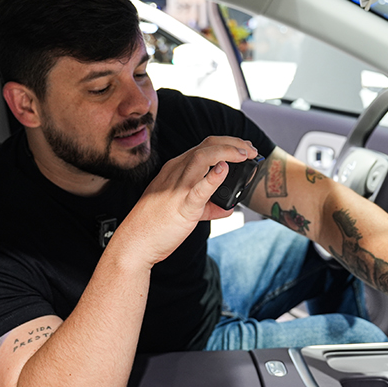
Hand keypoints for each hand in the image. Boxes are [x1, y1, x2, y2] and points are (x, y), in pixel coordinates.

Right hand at [112, 136, 256, 267]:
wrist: (135, 243)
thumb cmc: (156, 226)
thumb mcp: (183, 209)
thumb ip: (207, 206)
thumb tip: (228, 208)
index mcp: (175, 169)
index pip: (204, 147)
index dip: (228, 144)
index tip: (245, 149)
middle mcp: (176, 172)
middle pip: (207, 146)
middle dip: (233, 143)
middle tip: (252, 150)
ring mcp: (177, 187)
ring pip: (203, 157)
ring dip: (228, 152)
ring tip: (246, 156)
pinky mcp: (180, 206)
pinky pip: (197, 189)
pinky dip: (213, 177)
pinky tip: (224, 170)